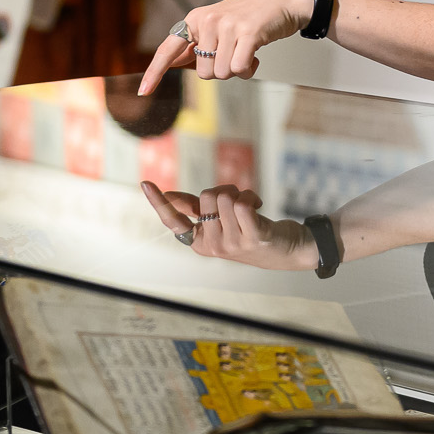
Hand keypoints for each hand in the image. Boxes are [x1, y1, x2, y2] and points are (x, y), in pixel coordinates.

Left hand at [138, 0, 316, 88]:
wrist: (281, 0)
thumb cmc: (248, 17)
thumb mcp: (216, 25)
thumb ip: (196, 43)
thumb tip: (173, 62)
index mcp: (194, 19)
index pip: (169, 49)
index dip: (155, 71)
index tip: (144, 91)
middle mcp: (207, 20)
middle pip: (204, 72)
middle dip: (221, 70)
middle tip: (235, 52)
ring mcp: (227, 26)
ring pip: (222, 73)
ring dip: (237, 70)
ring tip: (246, 51)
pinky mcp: (247, 33)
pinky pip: (239, 69)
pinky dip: (249, 70)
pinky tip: (256, 55)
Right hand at [140, 181, 316, 270]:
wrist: (288, 250)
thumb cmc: (249, 231)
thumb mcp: (219, 223)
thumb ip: (195, 210)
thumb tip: (169, 196)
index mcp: (199, 243)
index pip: (174, 221)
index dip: (159, 202)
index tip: (145, 183)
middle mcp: (212, 246)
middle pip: (207, 196)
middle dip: (223, 190)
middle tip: (237, 202)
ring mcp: (232, 243)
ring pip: (225, 197)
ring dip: (240, 193)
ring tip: (250, 207)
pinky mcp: (253, 237)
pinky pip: (242, 203)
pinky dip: (252, 197)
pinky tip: (260, 206)